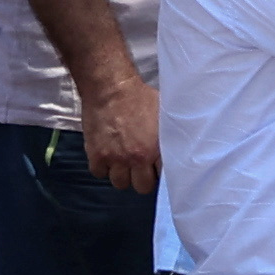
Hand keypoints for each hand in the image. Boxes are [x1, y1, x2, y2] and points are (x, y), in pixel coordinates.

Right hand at [80, 69, 162, 193]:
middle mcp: (136, 158)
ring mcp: (115, 158)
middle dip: (142, 178)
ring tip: (122, 162)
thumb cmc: (139, 96)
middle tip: (139, 166)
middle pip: (142, 187)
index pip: (162, 177)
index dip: (159, 171)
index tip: (155, 166)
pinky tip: (106, 155)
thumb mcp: (163, 114)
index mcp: (156, 149)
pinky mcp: (96, 155)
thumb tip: (178, 145)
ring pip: (120, 183)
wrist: (110, 87)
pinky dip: (102, 167)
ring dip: (122, 174)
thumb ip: (168, 135)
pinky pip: (99, 173)